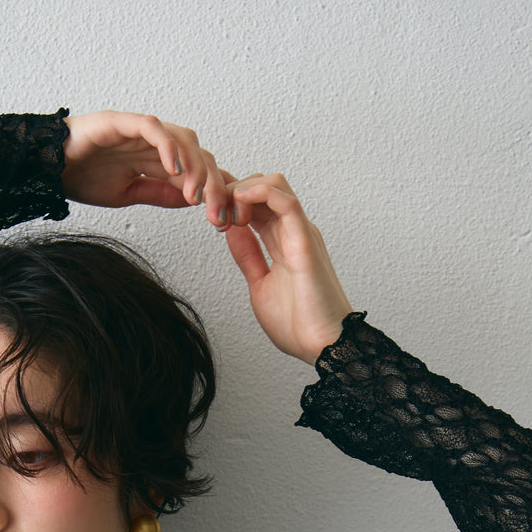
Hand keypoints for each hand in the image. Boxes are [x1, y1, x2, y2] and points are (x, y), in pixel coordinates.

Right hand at [62, 111, 231, 226]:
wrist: (47, 169)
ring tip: (198, 196)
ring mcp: (139, 130)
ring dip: (196, 168)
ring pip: (184, 140)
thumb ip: (160, 194)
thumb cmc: (84, 176)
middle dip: (215, 188)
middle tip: (219, 217)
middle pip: (200, 157)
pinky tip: (176, 168)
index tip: (231, 220)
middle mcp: (155, 142)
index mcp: (158, 160)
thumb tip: (192, 200)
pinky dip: (168, 146)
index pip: (200, 171)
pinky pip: (152, 128)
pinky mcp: (121, 122)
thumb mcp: (129, 195)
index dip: (218, 192)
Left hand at [222, 175, 352, 363]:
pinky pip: (284, 200)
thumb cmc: (298, 323)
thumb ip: (248, 256)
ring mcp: (300, 232)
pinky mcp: (305, 238)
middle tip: (212, 215)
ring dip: (242, 190)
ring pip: (273, 184)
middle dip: (230, 191)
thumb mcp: (259, 284)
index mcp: (283, 241)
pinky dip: (259, 192)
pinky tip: (240, 203)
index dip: (229, 200)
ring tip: (225, 213)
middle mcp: (293, 231)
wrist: (322, 346)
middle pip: (261, 187)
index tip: (209, 214)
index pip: (256, 204)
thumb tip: (232, 231)